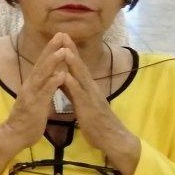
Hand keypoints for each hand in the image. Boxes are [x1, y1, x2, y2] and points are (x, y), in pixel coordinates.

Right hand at [0, 34, 71, 150]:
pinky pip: (45, 92)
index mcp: (32, 84)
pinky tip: (61, 75)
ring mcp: (32, 95)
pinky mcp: (35, 105)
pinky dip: (53, 83)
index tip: (59, 37)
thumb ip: (43, 88)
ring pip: (43, 75)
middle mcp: (30, 85)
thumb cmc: (28, 119)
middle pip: (42, 64)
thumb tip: (52, 76)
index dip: (50, 50)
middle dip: (51, 49)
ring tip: (63, 51)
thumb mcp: (36, 99)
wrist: (14, 135)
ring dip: (53, 62)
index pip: (42, 63)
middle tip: (61, 35)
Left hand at [57, 37, 140, 174]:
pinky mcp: (89, 109)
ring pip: (81, 78)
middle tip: (62, 34)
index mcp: (87, 88)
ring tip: (64, 50)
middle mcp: (90, 89)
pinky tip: (66, 77)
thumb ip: (71, 91)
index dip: (69, 51)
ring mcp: (91, 98)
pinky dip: (73, 85)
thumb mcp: (81, 103)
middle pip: (79, 66)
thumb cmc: (96, 122)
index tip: (61, 37)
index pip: (77, 66)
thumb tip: (62, 77)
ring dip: (73, 64)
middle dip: (70, 50)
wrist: (113, 140)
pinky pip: (80, 96)